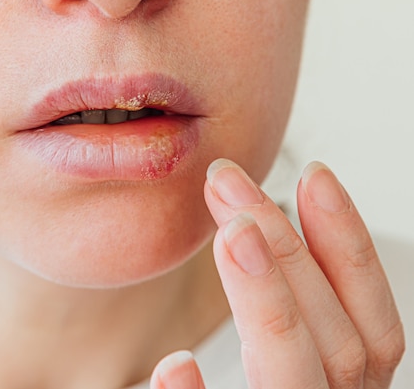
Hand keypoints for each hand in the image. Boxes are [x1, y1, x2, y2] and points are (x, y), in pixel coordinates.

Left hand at [150, 159, 404, 388]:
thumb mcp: (289, 363)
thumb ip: (291, 312)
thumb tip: (247, 226)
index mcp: (348, 386)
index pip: (369, 319)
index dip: (349, 244)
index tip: (313, 174)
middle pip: (335, 337)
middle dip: (288, 249)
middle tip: (228, 181)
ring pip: (293, 370)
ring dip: (264, 299)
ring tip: (231, 234)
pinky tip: (174, 363)